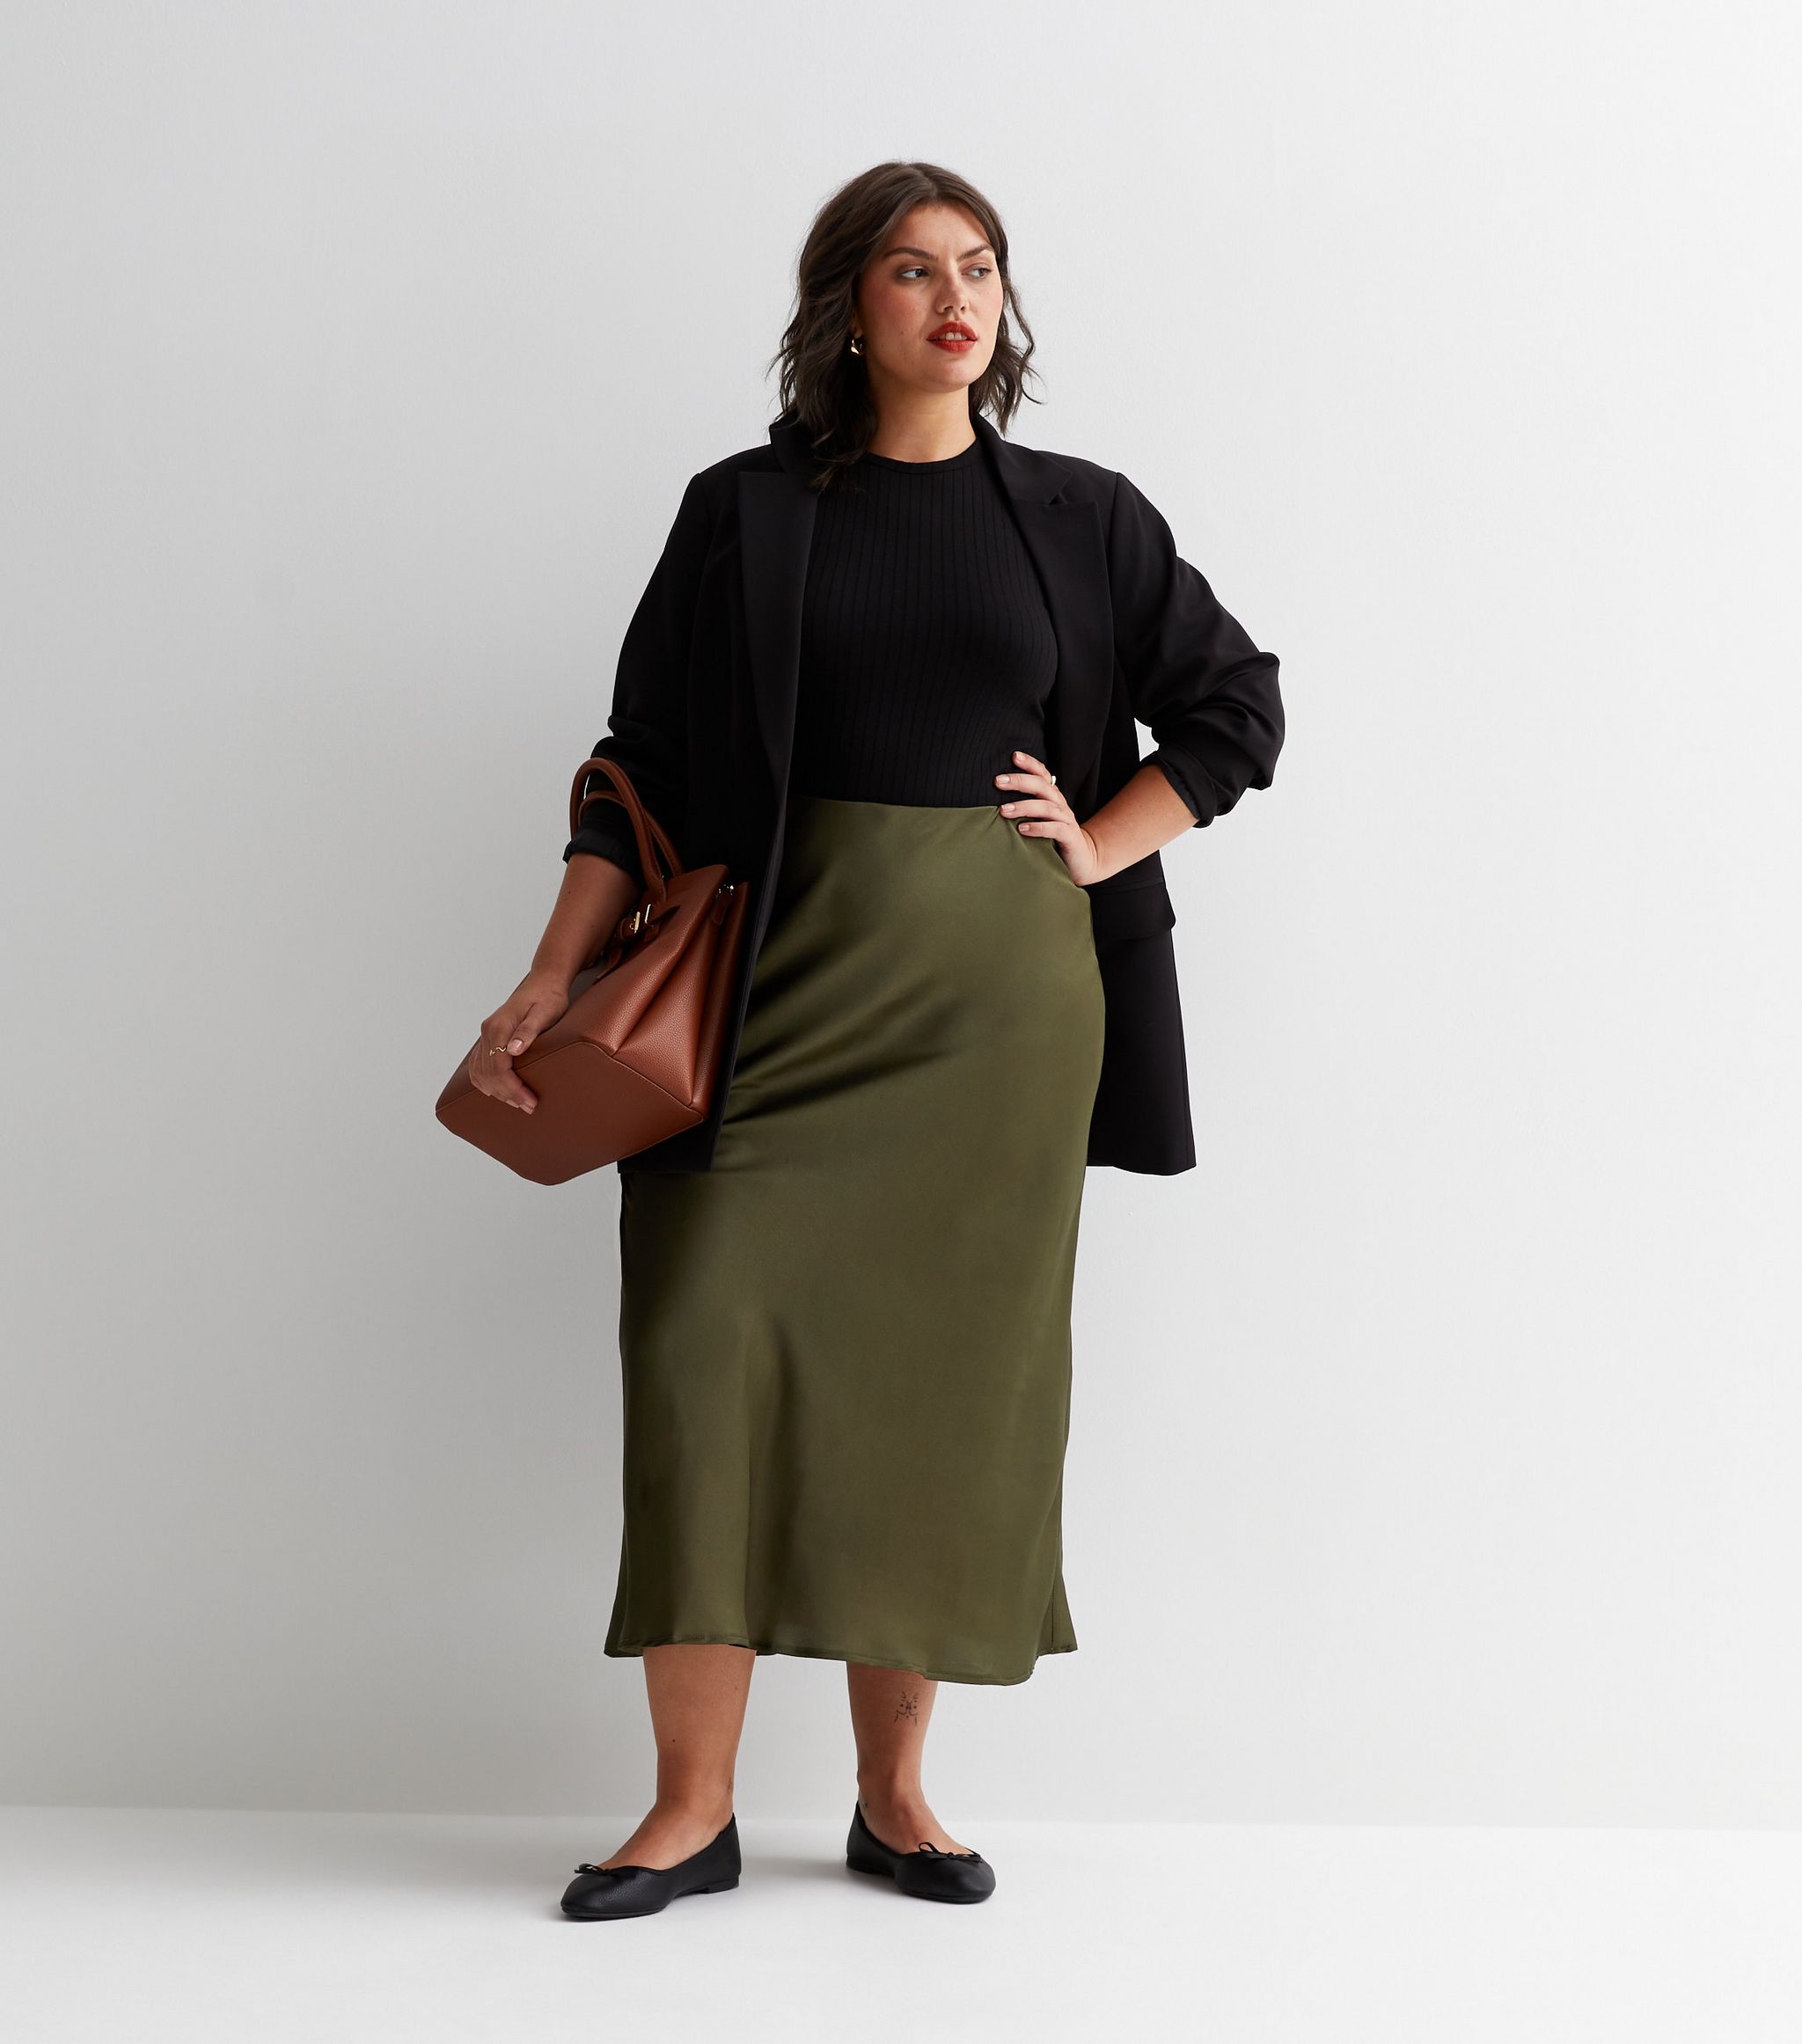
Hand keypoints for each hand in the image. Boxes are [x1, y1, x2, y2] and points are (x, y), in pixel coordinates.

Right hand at [469, 969, 571, 1113]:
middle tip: (529, 1107)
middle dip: (507, 1094)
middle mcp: (488, 1031)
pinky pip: (478, 1064)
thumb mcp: (544, 1012)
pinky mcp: (489, 1037)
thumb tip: (514, 1050)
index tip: (530, 1102)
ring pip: (481, 1071)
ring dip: (496, 1091)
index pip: (499, 1067)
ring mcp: (486, 1034)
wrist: (544, 982)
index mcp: (499, 1027)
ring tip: (517, 1103)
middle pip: (489, 1073)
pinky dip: (485, 1081)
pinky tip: (497, 1091)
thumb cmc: (549, 997)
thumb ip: (528, 1031)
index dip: (513, 1089)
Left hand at [994, 749, 1101, 885]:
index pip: (1043, 775)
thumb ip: (1023, 809)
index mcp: (1052, 797)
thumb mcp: (1037, 820)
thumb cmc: (1052, 839)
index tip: (1014, 756)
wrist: (1081, 860)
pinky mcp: (1070, 837)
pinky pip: (1055, 829)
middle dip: (1019, 781)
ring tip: (1004, 810)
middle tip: (998, 781)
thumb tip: (991, 802)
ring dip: (1023, 806)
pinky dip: (1038, 828)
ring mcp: (1066, 820)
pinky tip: (1022, 829)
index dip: (1030, 764)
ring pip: (1046, 807)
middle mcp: (1060, 805)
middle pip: (1042, 786)